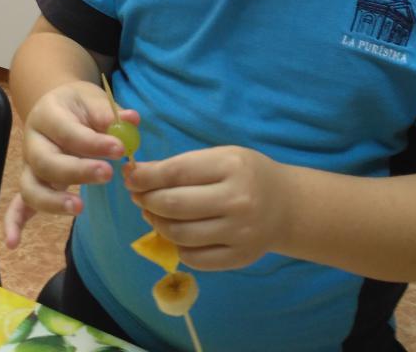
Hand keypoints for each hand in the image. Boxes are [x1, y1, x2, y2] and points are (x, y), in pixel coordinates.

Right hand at [3, 81, 138, 248]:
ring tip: (80, 207)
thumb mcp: (92, 99)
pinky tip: (15, 243)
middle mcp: (33, 142)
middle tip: (108, 174)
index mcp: (48, 115)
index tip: (120, 149)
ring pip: (31, 187)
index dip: (93, 143)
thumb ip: (110, 113)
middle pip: (47, 162)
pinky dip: (14, 223)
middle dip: (77, 171)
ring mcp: (29, 165)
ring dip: (53, 201)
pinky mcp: (32, 183)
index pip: (67, 132)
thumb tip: (132, 120)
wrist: (57, 106)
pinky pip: (18, 205)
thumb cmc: (78, 106)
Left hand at [125, 146, 286, 270]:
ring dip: (157, 223)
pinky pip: (193, 258)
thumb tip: (137, 175)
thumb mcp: (220, 157)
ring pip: (179, 234)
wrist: (286, 205)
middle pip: (174, 205)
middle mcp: (238, 201)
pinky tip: (177, 232)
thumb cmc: (246, 174)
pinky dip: (177, 245)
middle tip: (138, 196)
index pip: (176, 173)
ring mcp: (240, 233)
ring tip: (153, 213)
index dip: (146, 177)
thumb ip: (181, 166)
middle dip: (146, 200)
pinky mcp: (240, 257)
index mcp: (231, 167)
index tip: (129, 177)